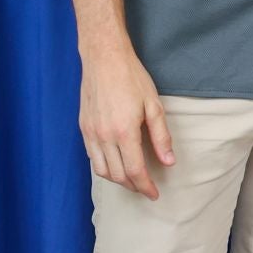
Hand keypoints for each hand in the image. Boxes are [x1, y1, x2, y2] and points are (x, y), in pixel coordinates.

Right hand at [79, 46, 174, 199]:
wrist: (104, 58)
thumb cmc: (131, 78)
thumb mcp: (154, 105)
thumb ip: (161, 136)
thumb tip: (168, 161)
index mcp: (124, 132)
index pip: (135, 171)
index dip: (146, 186)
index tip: (154, 194)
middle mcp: (104, 136)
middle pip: (118, 175)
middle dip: (133, 186)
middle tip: (146, 188)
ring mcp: (91, 133)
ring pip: (102, 170)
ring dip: (117, 180)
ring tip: (132, 180)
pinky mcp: (83, 128)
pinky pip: (92, 157)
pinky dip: (104, 167)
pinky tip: (115, 164)